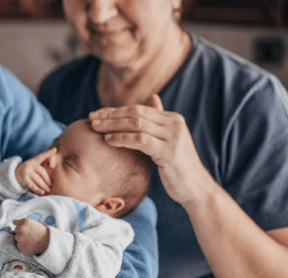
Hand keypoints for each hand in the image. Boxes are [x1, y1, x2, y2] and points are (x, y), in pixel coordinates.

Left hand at [12, 218, 49, 254]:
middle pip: (15, 230)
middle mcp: (21, 228)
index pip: (15, 223)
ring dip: (21, 239)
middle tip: (29, 235)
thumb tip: (13, 224)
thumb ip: (22, 223)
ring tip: (30, 240)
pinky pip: (18, 244)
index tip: (26, 229)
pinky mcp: (20, 245)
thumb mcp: (32, 223)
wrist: (47, 242)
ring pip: (16, 237)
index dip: (20, 226)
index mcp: (24, 221)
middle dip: (20, 232)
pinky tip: (29, 244)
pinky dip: (22, 245)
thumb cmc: (40, 232)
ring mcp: (20, 237)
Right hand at [15, 147, 55, 194]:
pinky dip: (38, 190)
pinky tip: (42, 192)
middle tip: (51, 185)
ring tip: (48, 190)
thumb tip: (53, 166)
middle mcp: (30, 165)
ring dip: (45, 186)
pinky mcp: (24, 179)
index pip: (42, 156)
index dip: (48, 153)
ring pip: (39, 180)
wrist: (13, 175)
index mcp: (34, 160)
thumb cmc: (29, 171)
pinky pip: (33, 186)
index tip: (55, 149)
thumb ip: (43, 164)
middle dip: (48, 180)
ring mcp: (27, 172)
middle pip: (42, 172)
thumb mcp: (34, 165)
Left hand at [88, 94, 215, 205]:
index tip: (97, 114)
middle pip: (135, 113)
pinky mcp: (169, 152)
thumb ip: (158, 121)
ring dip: (112, 125)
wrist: (196, 188)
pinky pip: (140, 140)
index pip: (138, 109)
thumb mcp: (168, 141)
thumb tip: (152, 97)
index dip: (115, 110)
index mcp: (173, 119)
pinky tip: (108, 140)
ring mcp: (173, 137)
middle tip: (91, 119)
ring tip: (95, 128)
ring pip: (136, 124)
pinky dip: (122, 138)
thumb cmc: (177, 167)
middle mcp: (174, 123)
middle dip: (110, 115)